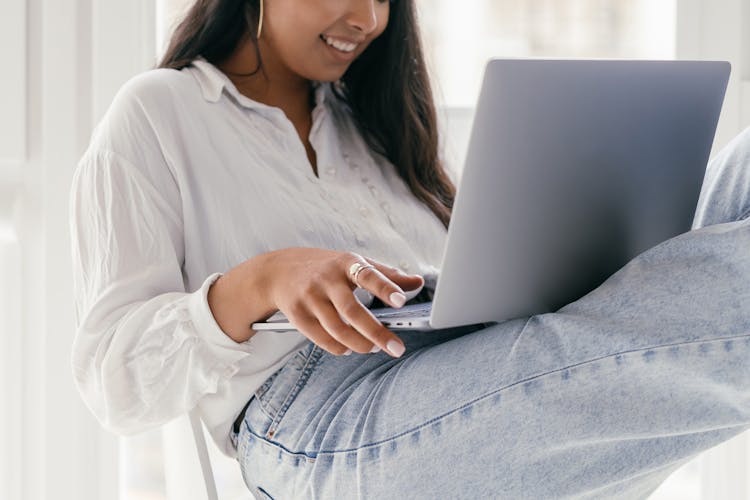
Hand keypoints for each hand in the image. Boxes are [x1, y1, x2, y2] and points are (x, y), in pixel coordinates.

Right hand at [264, 247, 422, 356]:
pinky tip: (350, 348)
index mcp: (346, 263)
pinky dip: (339, 348)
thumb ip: (387, 274)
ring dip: (360, 344)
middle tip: (397, 348)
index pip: (368, 275)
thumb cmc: (326, 268)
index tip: (402, 301)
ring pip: (338, 329)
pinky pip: (322, 339)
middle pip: (353, 311)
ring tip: (374, 348)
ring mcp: (310, 297)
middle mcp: (327, 279)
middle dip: (377, 333)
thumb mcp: (355, 263)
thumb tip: (418, 282)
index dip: (385, 288)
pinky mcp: (297, 315)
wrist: (279, 272)